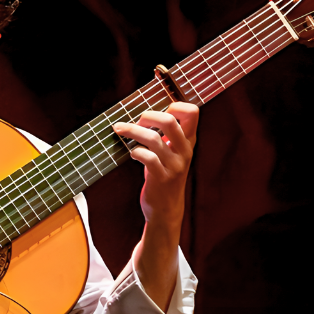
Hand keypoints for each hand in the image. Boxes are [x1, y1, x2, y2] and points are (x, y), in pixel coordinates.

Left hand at [113, 102, 198, 226]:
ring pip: (152, 138)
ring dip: (132, 131)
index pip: (192, 112)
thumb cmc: (163, 175)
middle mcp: (185, 151)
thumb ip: (168, 135)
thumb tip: (147, 112)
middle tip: (136, 121)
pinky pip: (146, 157)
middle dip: (147, 115)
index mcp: (189, 141)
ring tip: (120, 130)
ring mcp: (174, 165)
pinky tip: (131, 153)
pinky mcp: (161, 178)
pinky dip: (134, 151)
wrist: (166, 209)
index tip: (157, 112)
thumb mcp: (172, 153)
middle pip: (169, 120)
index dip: (174, 104)